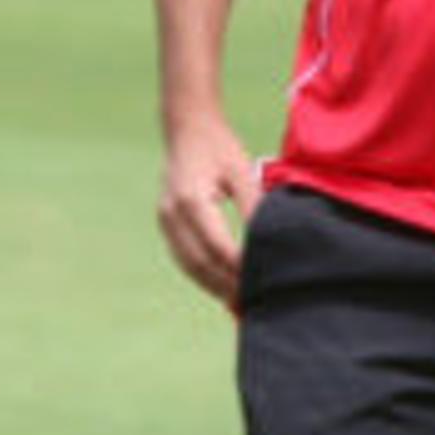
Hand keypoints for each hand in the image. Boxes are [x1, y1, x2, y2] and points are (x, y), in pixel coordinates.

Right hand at [158, 117, 260, 303]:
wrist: (187, 129)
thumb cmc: (219, 147)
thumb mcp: (242, 172)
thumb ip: (253, 206)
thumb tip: (269, 242)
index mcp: (192, 199)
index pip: (218, 246)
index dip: (239, 268)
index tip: (261, 283)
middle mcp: (173, 213)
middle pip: (200, 262)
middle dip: (226, 286)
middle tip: (252, 306)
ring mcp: (165, 220)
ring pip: (189, 266)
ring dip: (213, 287)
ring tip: (239, 305)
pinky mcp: (166, 224)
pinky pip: (183, 258)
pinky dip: (202, 276)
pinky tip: (222, 287)